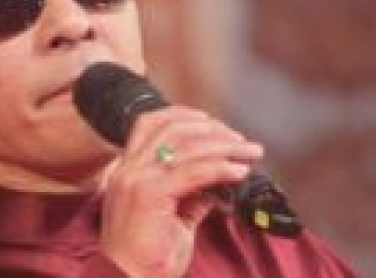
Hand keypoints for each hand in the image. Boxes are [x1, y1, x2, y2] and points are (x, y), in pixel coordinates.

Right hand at [97, 106, 263, 277]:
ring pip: (185, 146)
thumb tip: (216, 184)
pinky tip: (238, 172)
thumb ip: (191, 197)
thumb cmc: (149, 260)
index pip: (151, 123)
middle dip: (212, 130)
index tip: (213, 123)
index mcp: (126, 171)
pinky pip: (192, 172)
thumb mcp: (174, 220)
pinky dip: (220, 167)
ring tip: (248, 152)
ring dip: (224, 146)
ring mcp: (135, 180)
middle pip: (172, 128)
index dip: (184, 116)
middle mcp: (127, 170)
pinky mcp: (148, 194)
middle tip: (240, 141)